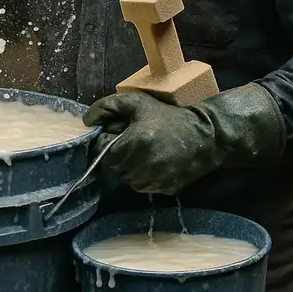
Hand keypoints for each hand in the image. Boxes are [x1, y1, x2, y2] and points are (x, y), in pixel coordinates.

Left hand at [83, 91, 218, 194]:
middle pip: (112, 166)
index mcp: (130, 146)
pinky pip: (143, 186)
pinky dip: (144, 175)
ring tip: (147, 150)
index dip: (106, 140)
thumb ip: (108, 106)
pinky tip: (157, 161)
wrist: (205, 136)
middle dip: (118, 153)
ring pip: (126, 178)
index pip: (100, 151)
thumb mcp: (137, 103)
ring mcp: (151, 182)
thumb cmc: (168, 117)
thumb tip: (87, 121)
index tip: (120, 132)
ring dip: (130, 165)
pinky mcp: (163, 190)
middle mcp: (139, 169)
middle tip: (134, 139)